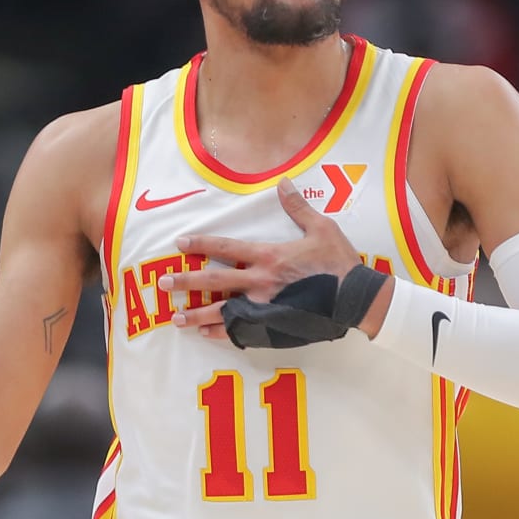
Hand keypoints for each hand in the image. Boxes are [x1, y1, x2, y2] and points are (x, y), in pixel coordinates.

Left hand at [163, 177, 361, 339]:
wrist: (356, 298)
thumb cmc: (339, 262)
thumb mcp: (321, 228)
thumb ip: (297, 207)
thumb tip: (283, 182)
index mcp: (268, 256)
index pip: (226, 247)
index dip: (201, 243)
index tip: (179, 243)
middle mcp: (260, 282)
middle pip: (215, 281)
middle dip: (186, 282)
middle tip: (163, 285)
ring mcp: (264, 307)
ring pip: (222, 311)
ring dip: (197, 315)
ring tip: (176, 320)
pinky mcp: (273, 325)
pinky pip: (241, 331)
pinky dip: (222, 333)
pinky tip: (206, 335)